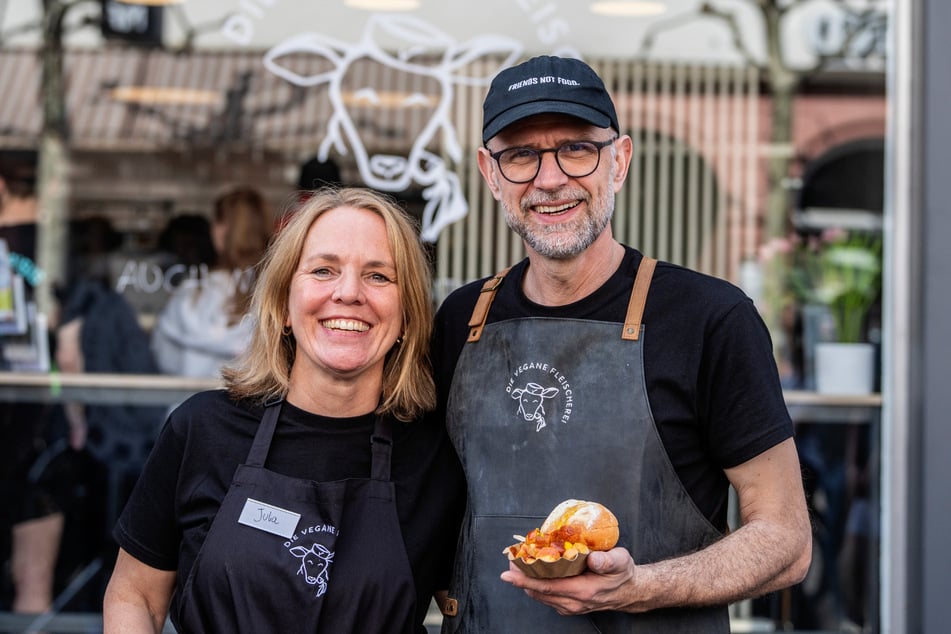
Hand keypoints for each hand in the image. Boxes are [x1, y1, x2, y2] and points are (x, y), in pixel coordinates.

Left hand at [500, 547, 636, 615]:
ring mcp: (568, 606)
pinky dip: (535, 583)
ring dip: (526, 580)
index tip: (508, 574)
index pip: (548, 587)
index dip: (526, 580)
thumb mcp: (620, 561)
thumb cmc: (622, 574)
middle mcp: (572, 602)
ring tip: (517, 561)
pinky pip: (545, 595)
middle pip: (538, 591)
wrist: (628, 591)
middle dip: (520, 576)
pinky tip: (532, 570)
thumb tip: (592, 558)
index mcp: (582, 591)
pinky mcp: (567, 605)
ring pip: (540, 594)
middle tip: (510, 558)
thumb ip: (607, 560)